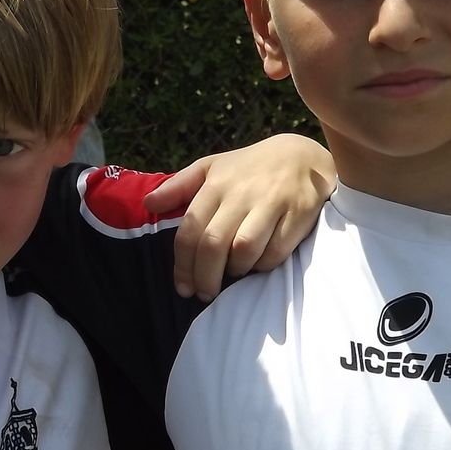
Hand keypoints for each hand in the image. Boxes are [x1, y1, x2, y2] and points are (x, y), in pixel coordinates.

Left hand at [143, 134, 334, 301]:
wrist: (302, 156)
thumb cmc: (249, 168)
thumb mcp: (211, 167)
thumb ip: (179, 186)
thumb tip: (148, 204)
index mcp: (216, 184)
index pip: (191, 230)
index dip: (183, 265)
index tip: (183, 287)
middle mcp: (241, 194)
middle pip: (214, 244)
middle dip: (205, 277)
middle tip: (204, 293)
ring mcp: (271, 203)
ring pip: (244, 250)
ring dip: (235, 270)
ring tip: (232, 274)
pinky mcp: (298, 213)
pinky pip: (275, 251)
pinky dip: (263, 265)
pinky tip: (258, 264)